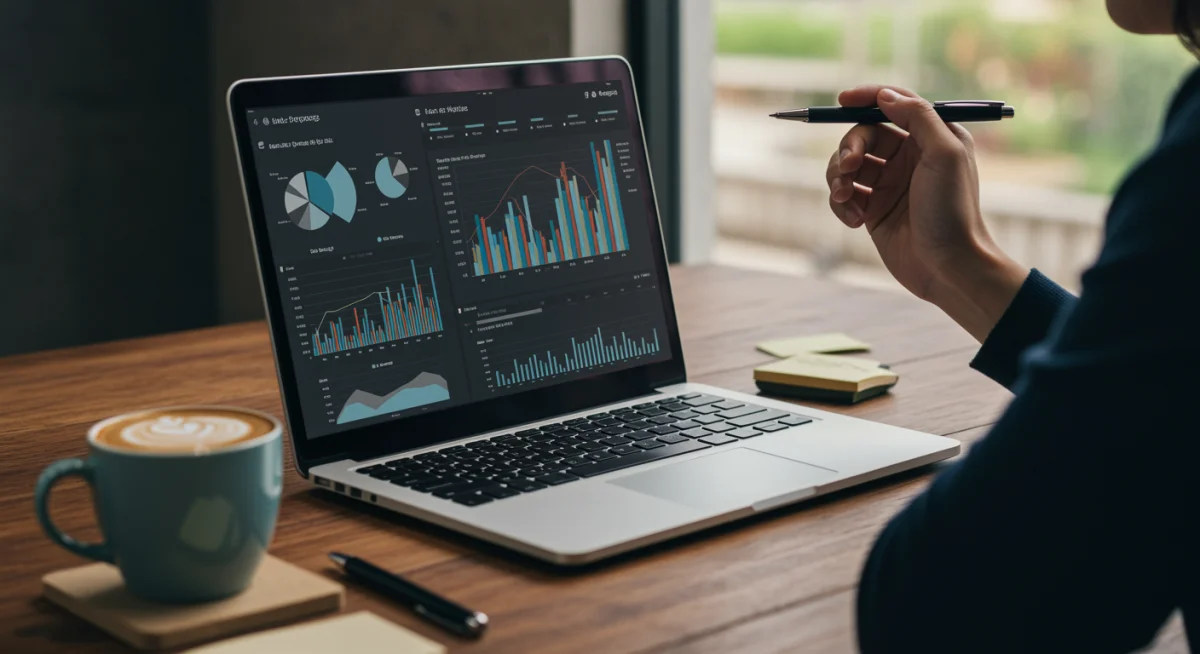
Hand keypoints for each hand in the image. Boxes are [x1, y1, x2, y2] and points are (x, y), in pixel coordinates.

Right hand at [825, 85, 1027, 341]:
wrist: (947, 267)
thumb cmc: (952, 210)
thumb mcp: (944, 154)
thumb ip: (918, 116)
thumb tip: (885, 94)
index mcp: (930, 138)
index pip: (893, 105)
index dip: (866, 98)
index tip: (842, 100)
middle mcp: (908, 157)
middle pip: (863, 135)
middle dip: (848, 147)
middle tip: (848, 167)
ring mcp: (888, 185)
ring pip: (846, 165)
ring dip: (837, 176)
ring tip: (844, 197)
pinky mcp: (872, 211)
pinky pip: (843, 196)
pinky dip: (841, 204)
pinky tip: (854, 221)